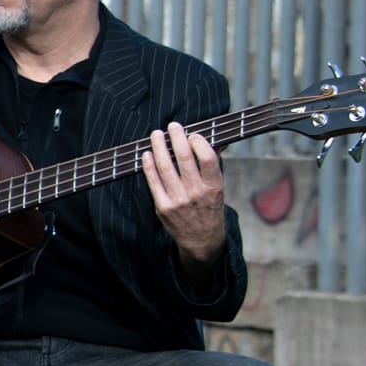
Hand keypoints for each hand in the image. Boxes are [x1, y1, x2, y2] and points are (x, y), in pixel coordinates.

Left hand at [141, 122, 226, 275]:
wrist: (201, 240)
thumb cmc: (209, 208)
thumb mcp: (218, 188)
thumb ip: (212, 165)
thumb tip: (212, 139)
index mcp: (214, 186)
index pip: (207, 157)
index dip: (198, 141)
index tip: (192, 134)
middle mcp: (196, 193)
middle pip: (184, 158)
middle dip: (176, 137)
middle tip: (172, 126)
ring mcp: (178, 200)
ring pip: (165, 167)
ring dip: (159, 147)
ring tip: (156, 134)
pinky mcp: (162, 207)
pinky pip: (153, 181)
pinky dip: (149, 165)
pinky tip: (147, 154)